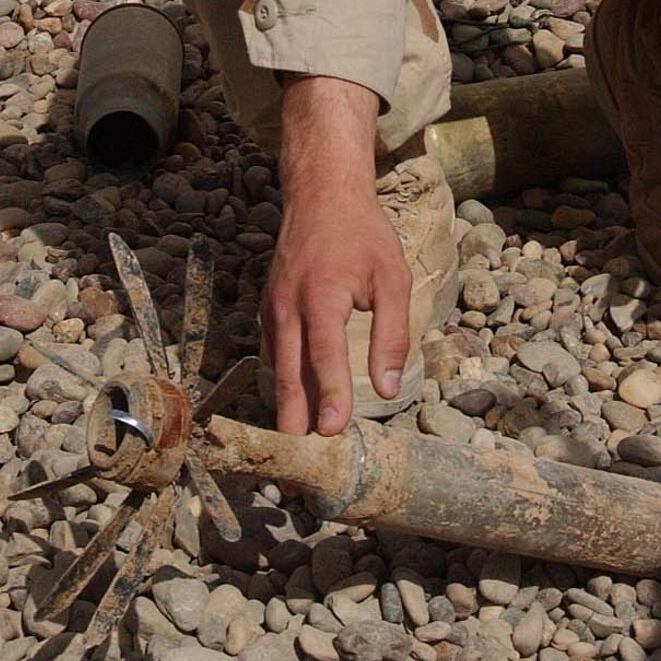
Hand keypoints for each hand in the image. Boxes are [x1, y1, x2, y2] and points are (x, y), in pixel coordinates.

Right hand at [261, 77, 411, 435]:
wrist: (321, 192)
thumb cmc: (362, 234)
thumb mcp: (391, 277)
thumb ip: (391, 333)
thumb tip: (387, 388)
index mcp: (321, 296)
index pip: (324, 357)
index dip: (329, 398)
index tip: (333, 435)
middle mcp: (288, 307)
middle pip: (289, 375)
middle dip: (295, 423)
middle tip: (300, 468)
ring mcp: (273, 308)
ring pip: (277, 369)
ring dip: (285, 410)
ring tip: (294, 454)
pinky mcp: (269, 309)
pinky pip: (273, 354)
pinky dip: (281, 384)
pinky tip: (291, 409)